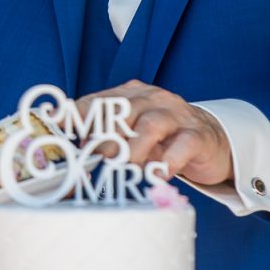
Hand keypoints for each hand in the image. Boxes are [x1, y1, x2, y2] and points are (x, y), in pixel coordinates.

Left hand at [75, 80, 232, 186]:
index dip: (78, 114)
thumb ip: (108, 136)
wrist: (212, 139)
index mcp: (133, 94)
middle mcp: (154, 99)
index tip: (57, 127)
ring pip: (151, 126)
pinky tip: (158, 175)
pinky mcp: (198, 135)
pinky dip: (167, 161)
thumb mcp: (133, 133)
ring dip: (132, 150)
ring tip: (123, 169)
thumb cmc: (164, 138)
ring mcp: (178, 115)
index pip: (100, 100)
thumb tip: (74, 150)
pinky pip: (182, 146)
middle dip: (105, 135)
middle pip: (124, 111)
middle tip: (95, 158)